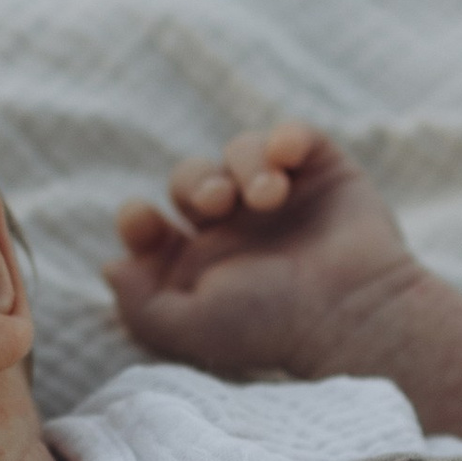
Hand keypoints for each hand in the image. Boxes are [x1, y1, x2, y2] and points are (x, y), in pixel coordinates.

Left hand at [107, 120, 417, 383]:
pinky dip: (285, 137)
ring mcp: (281, 197)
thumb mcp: (188, 326)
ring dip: (244, 165)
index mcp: (201, 262)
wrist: (350, 313)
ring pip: (239, 151)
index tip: (142, 220)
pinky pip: (294, 134)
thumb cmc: (269, 325)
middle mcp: (237, 227)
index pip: (153, 224)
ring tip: (266, 196)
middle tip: (216, 203)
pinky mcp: (323, 172)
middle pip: (192, 177)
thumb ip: (138, 304)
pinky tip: (286, 158)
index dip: (138, 218)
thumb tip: (111, 267)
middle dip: (196, 182)